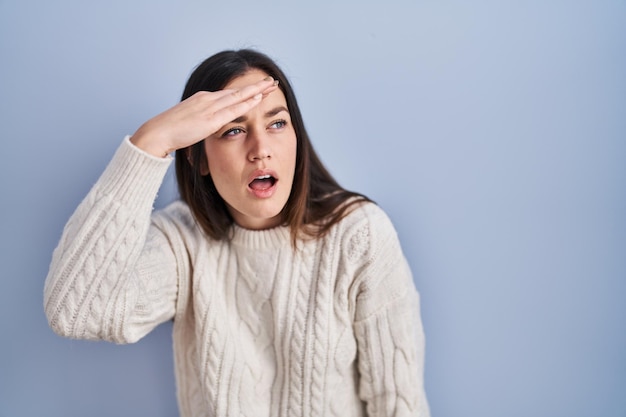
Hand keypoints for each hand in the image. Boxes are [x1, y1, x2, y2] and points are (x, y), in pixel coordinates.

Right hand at [130, 77, 277, 156]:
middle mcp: (207, 99)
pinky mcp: (210, 118)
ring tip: (272, 85)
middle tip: (272, 81)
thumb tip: (205, 129)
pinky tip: (259, 99)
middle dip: (256, 86)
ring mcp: (209, 107)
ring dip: (257, 90)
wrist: (158, 132)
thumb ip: (200, 125)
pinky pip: (234, 108)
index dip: (244, 91)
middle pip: (237, 91)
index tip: (258, 88)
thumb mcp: (189, 125)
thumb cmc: (170, 132)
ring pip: (239, 96)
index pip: (228, 94)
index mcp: (202, 100)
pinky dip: (248, 102)